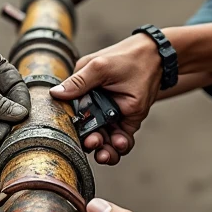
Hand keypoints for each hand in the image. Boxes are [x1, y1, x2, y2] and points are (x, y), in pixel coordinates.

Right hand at [50, 34, 160, 163]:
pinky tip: (121, 143)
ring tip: (107, 153)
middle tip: (94, 143)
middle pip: (88, 131)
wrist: (157, 58)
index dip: (74, 129)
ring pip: (104, 139)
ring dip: (104, 150)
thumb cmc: (126, 57)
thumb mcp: (100, 67)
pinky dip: (121, 146)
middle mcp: (95, 105)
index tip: (77, 137)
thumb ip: (79, 82)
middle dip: (90, 142)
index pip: (73, 115)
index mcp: (83, 91)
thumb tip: (54, 93)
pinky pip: (121, 140)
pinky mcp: (127, 121)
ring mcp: (111, 115)